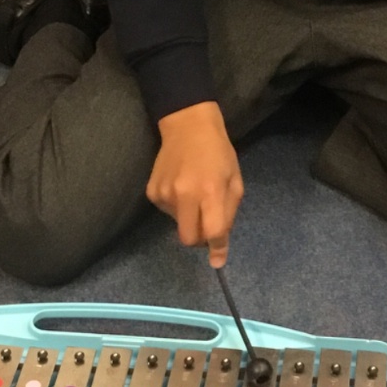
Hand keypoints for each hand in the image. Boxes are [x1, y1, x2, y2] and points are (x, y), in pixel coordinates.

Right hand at [146, 100, 243, 265]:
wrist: (188, 125)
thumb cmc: (218, 152)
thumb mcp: (235, 180)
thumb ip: (228, 213)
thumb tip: (219, 245)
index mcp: (209, 191)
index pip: (213, 231)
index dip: (217, 248)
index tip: (217, 261)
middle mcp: (184, 194)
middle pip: (188, 239)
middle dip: (199, 238)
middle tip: (206, 223)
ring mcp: (164, 193)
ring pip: (178, 225)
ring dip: (189, 217)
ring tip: (194, 192)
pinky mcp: (151, 191)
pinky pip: (167, 213)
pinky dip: (176, 207)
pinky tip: (181, 187)